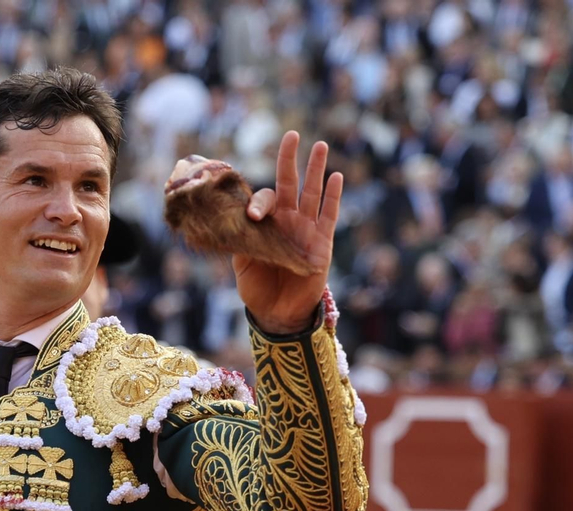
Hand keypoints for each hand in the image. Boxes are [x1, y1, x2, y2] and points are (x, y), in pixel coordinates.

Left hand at [237, 131, 343, 334]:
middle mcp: (286, 221)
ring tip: (320, 145)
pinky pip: (329, 216)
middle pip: (289, 184)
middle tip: (291, 135)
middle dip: (290, 160)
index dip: (259, 203)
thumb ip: (241, 239)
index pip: (263, 200)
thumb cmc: (257, 288)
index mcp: (265, 224)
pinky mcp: (322, 243)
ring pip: (312, 194)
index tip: (253, 216)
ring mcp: (306, 230)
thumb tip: (237, 218)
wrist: (277, 314)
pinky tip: (336, 177)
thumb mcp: (242, 263)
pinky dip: (333, 197)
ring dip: (316, 169)